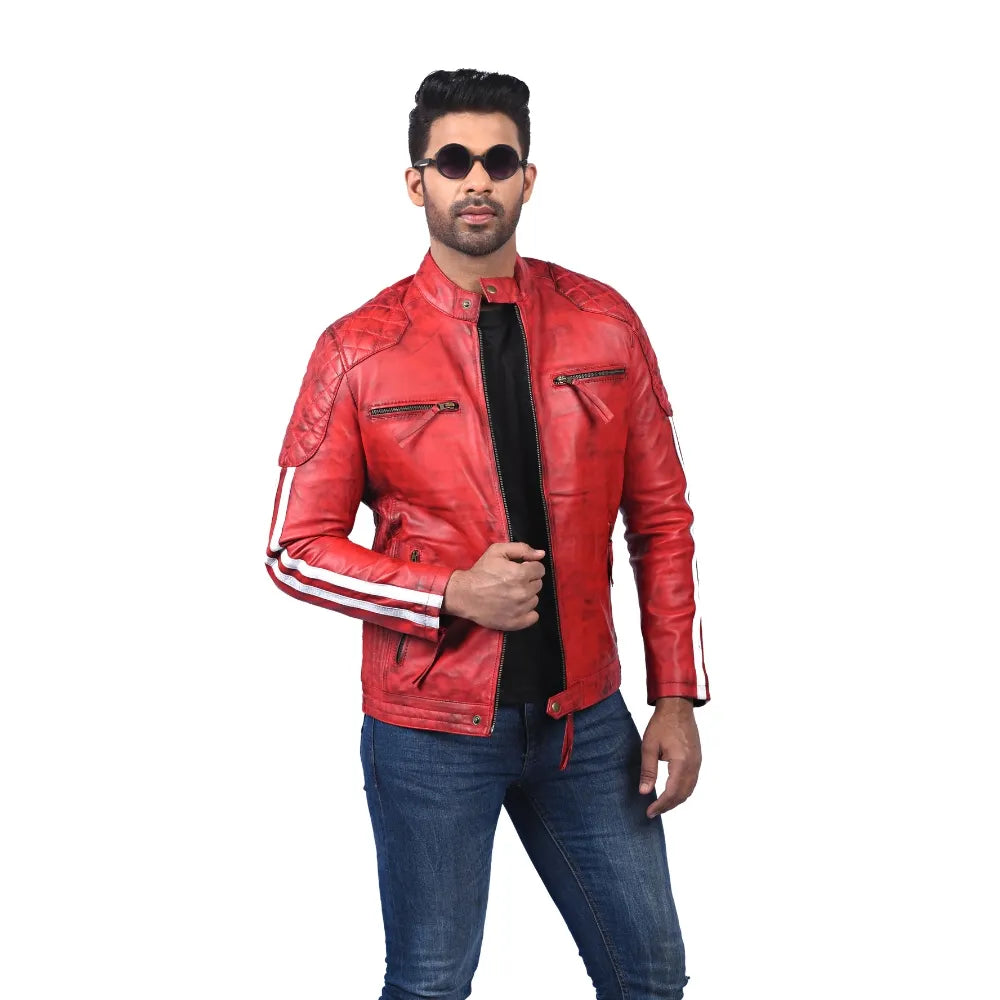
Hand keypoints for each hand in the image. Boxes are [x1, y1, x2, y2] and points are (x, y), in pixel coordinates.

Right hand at [442, 542, 545, 630]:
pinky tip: (517, 606)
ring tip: (512, 593)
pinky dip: (528, 612)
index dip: (530, 567)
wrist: (464, 594)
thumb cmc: (480, 572)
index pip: (540, 569)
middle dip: (528, 581)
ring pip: (535, 600)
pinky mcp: (515, 622)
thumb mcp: (498, 551)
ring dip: (527, 596)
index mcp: (520, 574)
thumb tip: (541, 554)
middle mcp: (523, 592)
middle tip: (513, 581)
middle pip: (538, 584)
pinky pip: (533, 617)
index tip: (521, 569)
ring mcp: (520, 609)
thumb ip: (522, 549)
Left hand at [639, 697, 701, 816]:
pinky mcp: (697, 759)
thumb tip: (644, 792)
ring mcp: (697, 763)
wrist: (677, 707)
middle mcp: (693, 766)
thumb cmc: (662, 724)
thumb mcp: (649, 747)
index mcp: (681, 763)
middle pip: (682, 795)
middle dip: (668, 806)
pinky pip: (692, 782)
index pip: (672, 793)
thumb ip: (648, 771)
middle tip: (653, 811)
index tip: (649, 812)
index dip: (661, 805)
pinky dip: (682, 791)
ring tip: (661, 805)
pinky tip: (672, 792)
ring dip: (676, 800)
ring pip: (689, 790)